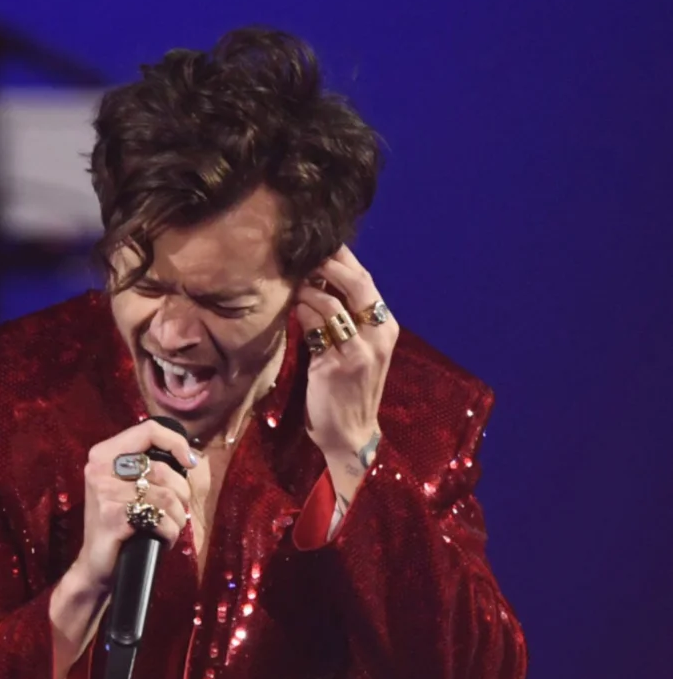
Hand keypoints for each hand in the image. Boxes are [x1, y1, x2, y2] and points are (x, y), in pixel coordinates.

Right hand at [76, 420, 195, 593]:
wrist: (95, 564)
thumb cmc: (119, 522)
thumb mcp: (127, 486)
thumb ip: (148, 466)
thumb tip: (188, 458)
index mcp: (104, 454)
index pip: (148, 431)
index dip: (176, 443)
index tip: (190, 463)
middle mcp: (100, 469)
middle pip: (161, 469)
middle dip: (181, 493)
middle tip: (178, 510)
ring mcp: (104, 493)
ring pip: (165, 497)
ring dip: (178, 518)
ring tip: (171, 527)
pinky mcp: (112, 518)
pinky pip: (159, 519)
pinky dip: (169, 532)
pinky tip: (163, 539)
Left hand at [295, 245, 398, 460]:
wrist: (351, 433)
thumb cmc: (349, 389)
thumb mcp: (357, 349)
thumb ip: (345, 318)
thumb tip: (317, 280)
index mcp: (386, 327)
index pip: (366, 281)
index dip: (343, 259)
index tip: (319, 245)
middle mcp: (379, 334)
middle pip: (356, 283)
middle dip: (328, 263)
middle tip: (303, 255)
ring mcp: (360, 350)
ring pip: (331, 302)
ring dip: (307, 289)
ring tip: (291, 284)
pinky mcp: (338, 364)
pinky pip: (315, 327)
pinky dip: (301, 313)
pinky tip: (291, 309)